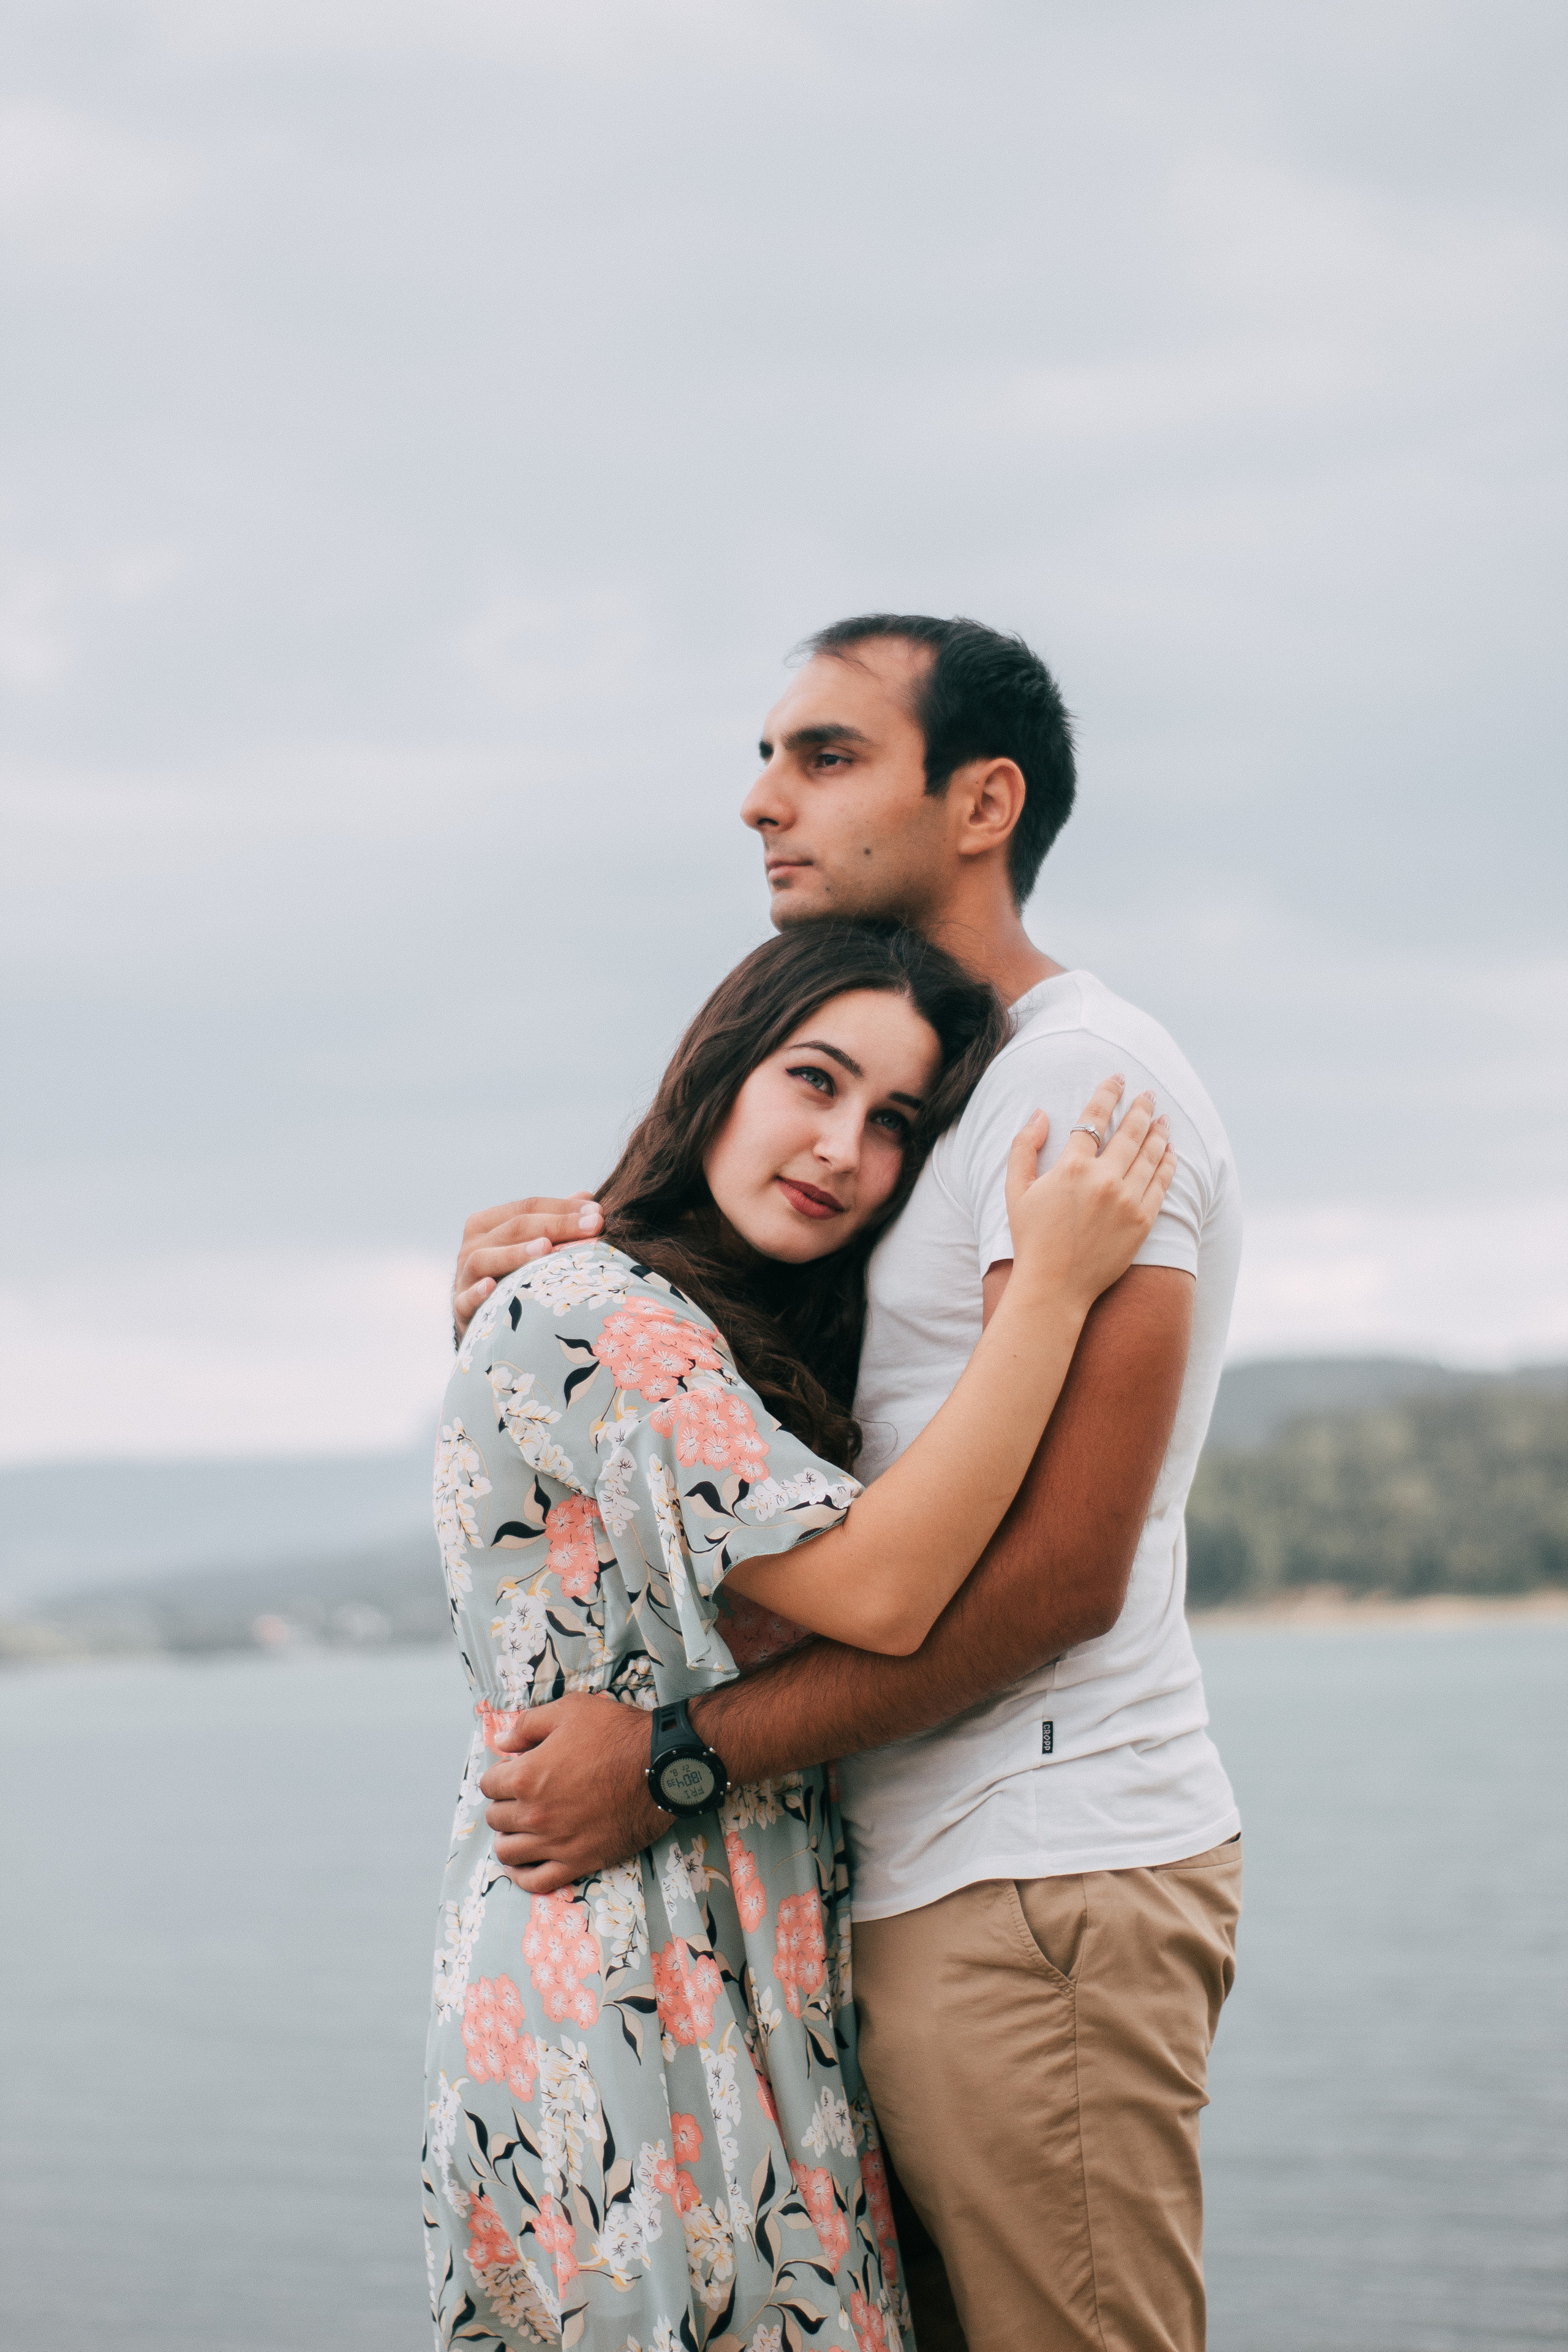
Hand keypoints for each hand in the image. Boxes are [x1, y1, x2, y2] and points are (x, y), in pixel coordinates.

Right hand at [453, 1193, 603, 1338]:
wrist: (481, 1316)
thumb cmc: (512, 1274)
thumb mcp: (530, 1245)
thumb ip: (554, 1220)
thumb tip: (586, 1196)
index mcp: (487, 1223)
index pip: (528, 1207)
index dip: (564, 1208)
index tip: (598, 1213)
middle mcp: (472, 1245)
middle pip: (513, 1228)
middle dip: (556, 1225)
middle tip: (593, 1226)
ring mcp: (464, 1276)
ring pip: (484, 1259)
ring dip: (516, 1253)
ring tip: (546, 1248)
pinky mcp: (460, 1308)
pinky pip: (465, 1299)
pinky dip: (477, 1292)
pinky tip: (492, 1286)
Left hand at [479, 1693, 667, 1892]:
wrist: (662, 1767)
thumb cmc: (617, 1734)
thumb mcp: (569, 1710)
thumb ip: (528, 1725)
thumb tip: (502, 1743)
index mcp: (526, 1776)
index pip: (489, 1784)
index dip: (500, 1774)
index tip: (514, 1771)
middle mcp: (534, 1814)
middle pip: (496, 1818)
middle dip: (504, 1804)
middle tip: (523, 1796)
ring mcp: (555, 1842)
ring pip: (508, 1852)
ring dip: (509, 1839)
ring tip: (521, 1829)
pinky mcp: (578, 1862)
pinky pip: (536, 1882)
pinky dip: (524, 1875)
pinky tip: (527, 1864)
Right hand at [1005, 1077, 1174, 1311]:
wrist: (1055, 1287)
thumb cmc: (1031, 1239)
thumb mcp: (1015, 1190)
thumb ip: (1023, 1147)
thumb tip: (1042, 1113)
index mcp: (1071, 1168)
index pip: (1094, 1118)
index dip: (1108, 1093)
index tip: (1118, 1078)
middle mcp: (1103, 1180)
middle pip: (1130, 1132)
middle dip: (1140, 1108)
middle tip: (1148, 1094)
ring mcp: (1127, 1200)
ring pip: (1150, 1155)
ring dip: (1158, 1131)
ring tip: (1163, 1117)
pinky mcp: (1143, 1221)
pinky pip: (1161, 1183)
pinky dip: (1168, 1163)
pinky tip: (1170, 1151)